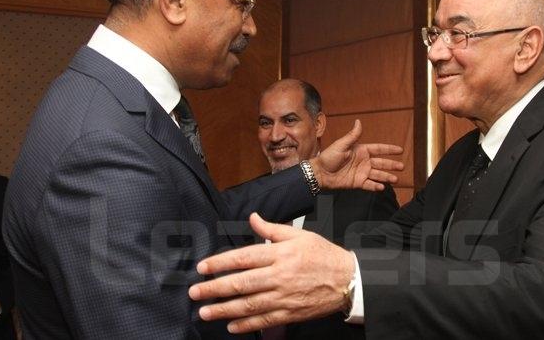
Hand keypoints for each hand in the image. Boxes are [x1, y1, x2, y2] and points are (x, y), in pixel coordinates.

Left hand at [189, 213, 354, 332]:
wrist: (347, 280)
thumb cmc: (323, 255)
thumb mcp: (299, 235)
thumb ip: (272, 229)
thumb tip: (252, 218)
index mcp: (280, 253)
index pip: (244, 258)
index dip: (220, 263)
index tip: (202, 267)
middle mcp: (279, 275)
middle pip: (242, 283)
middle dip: (215, 288)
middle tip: (195, 292)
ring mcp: (284, 296)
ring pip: (249, 304)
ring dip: (224, 309)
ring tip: (205, 311)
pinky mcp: (290, 312)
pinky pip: (264, 320)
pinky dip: (246, 324)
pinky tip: (230, 325)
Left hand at [311, 119, 402, 190]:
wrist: (320, 173)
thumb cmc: (329, 157)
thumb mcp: (341, 144)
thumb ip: (352, 135)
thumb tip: (358, 121)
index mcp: (362, 150)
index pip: (379, 149)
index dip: (390, 149)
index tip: (400, 150)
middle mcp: (364, 161)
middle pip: (381, 163)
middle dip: (392, 165)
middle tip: (402, 166)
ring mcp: (362, 172)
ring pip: (378, 174)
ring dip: (387, 176)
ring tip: (395, 179)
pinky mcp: (358, 182)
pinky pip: (369, 184)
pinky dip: (376, 186)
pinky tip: (382, 186)